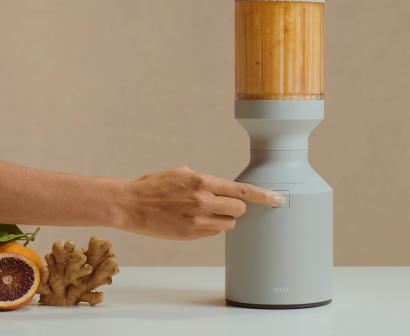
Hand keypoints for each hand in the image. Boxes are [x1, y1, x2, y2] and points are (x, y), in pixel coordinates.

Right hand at [116, 165, 285, 239]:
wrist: (130, 205)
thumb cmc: (156, 185)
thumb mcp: (183, 173)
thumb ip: (207, 181)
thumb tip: (226, 189)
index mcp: (202, 182)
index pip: (242, 191)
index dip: (263, 196)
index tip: (279, 199)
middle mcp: (202, 202)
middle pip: (239, 210)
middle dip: (237, 208)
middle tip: (224, 203)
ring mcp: (196, 222)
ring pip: (228, 225)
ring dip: (224, 219)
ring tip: (205, 211)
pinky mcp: (190, 235)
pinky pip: (213, 233)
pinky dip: (210, 227)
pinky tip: (192, 219)